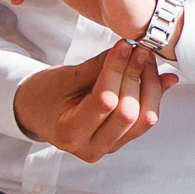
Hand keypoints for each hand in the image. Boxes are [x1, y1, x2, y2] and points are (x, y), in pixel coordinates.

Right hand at [13, 41, 173, 161]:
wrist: (35, 112)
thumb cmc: (44, 94)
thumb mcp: (65, 77)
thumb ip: (99, 66)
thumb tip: (131, 49)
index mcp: (70, 133)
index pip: (105, 101)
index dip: (118, 70)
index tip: (124, 46)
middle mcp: (91, 147)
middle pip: (127, 113)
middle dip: (136, 77)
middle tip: (139, 50)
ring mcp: (108, 147)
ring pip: (143, 120)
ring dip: (150, 87)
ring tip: (147, 61)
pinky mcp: (120, 141)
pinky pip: (144, 121)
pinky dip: (153, 97)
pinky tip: (159, 77)